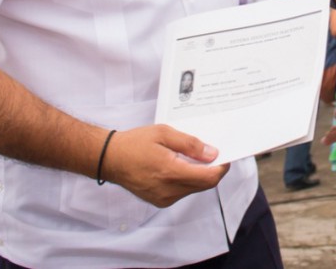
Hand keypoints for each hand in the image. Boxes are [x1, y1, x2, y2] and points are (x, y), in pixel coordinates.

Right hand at [101, 125, 228, 207]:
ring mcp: (164, 198)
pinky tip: (179, 166)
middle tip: (210, 152)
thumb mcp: (164, 133)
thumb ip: (190, 144)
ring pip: (194, 189)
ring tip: (190, 157)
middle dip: (211, 169)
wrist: (110, 158)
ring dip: (198, 175)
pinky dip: (187, 180)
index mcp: (170, 172)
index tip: (226, 156)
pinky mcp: (160, 201)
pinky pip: (182, 192)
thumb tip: (212, 154)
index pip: (208, 177)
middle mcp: (169, 190)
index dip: (222, 167)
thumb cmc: (135, 143)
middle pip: (204, 184)